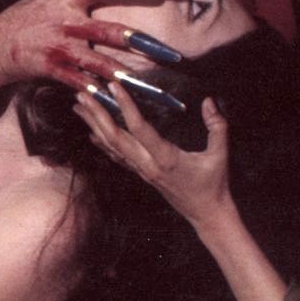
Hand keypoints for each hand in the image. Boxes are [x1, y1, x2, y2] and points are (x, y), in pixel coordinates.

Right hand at [0, 0, 158, 89]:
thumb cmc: (25, 16)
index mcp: (66, 0)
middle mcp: (66, 23)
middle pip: (107, 30)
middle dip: (138, 41)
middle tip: (167, 52)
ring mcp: (59, 47)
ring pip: (97, 61)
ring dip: (124, 73)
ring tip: (147, 84)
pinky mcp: (52, 68)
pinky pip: (78, 81)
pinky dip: (96, 91)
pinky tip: (114, 100)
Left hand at [74, 80, 233, 229]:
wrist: (206, 214)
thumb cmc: (214, 184)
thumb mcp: (220, 154)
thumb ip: (217, 126)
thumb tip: (209, 100)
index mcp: (166, 158)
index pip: (140, 128)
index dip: (126, 106)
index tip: (115, 86)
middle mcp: (148, 165)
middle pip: (115, 138)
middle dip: (97, 114)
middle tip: (82, 94)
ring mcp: (142, 172)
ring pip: (112, 146)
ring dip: (94, 125)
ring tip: (78, 106)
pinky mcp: (142, 175)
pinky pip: (117, 157)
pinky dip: (102, 143)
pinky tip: (91, 132)